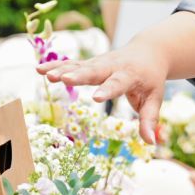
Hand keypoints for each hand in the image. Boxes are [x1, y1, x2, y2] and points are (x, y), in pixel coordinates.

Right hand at [36, 39, 169, 143]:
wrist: (150, 51)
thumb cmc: (151, 79)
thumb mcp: (155, 98)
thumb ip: (150, 120)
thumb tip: (150, 143)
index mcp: (130, 75)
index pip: (118, 84)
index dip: (107, 90)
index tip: (96, 98)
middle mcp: (113, 66)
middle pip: (94, 71)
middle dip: (79, 76)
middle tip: (64, 79)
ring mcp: (99, 63)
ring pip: (79, 66)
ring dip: (62, 69)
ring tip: (45, 75)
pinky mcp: (90, 63)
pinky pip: (72, 64)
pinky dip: (56, 65)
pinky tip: (39, 70)